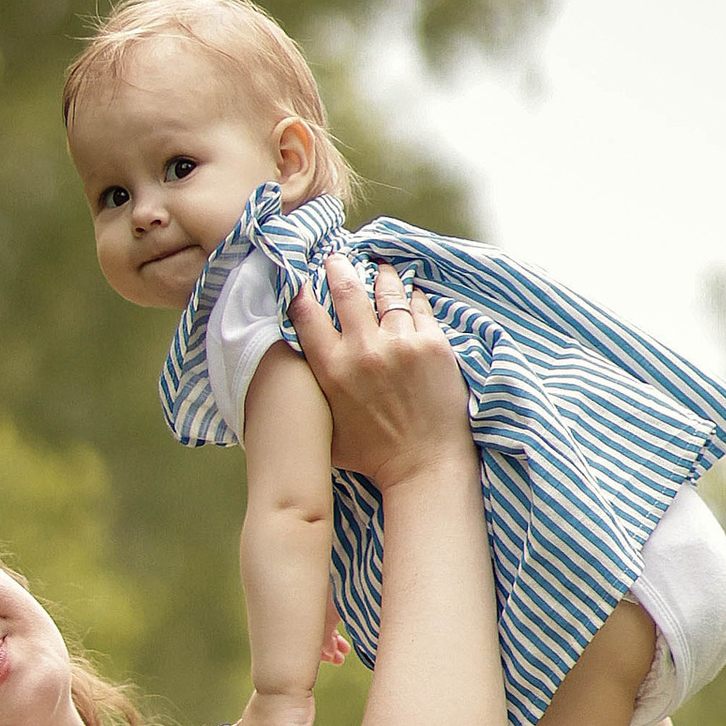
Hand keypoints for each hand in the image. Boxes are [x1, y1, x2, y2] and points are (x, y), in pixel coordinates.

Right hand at [286, 257, 467, 494]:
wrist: (424, 467)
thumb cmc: (373, 457)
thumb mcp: (327, 428)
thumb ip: (312, 395)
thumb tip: (293, 374)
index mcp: (332, 370)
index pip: (306, 313)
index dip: (301, 288)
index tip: (301, 276)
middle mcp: (364, 350)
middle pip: (346, 289)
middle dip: (338, 267)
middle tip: (337, 258)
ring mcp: (401, 344)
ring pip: (386, 290)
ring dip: (380, 275)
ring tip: (378, 269)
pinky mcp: (433, 344)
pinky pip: (418, 306)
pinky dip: (411, 297)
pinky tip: (409, 293)